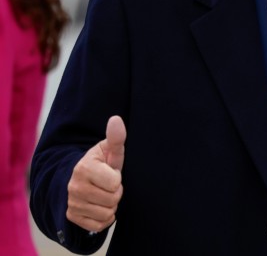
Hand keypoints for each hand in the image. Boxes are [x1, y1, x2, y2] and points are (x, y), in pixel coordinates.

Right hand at [66, 116, 126, 232]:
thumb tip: (116, 119)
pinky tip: (100, 205)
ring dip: (111, 205)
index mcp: (83, 168)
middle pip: (112, 200)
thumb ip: (116, 137)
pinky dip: (104, 218)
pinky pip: (99, 225)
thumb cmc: (101, 162)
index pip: (115, 183)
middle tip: (108, 184)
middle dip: (116, 192)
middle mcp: (74, 187)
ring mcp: (72, 203)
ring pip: (107, 213)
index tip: (110, 172)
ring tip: (104, 193)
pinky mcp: (73, 217)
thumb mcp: (109, 149)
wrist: (81, 178)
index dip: (117, 178)